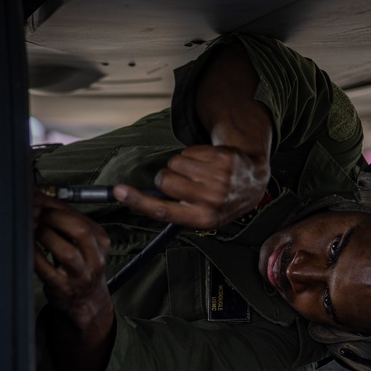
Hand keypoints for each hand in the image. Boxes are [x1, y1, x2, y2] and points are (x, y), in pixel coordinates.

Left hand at [33, 191, 115, 370]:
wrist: (87, 300)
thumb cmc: (81, 264)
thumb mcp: (82, 241)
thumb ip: (63, 219)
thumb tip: (37, 196)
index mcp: (100, 240)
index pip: (80, 216)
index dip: (55, 204)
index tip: (36, 197)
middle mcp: (94, 258)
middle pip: (80, 231)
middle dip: (54, 217)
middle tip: (35, 212)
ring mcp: (80, 275)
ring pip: (67, 252)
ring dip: (45, 235)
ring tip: (31, 226)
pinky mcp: (63, 288)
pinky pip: (46, 270)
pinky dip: (34, 254)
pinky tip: (26, 244)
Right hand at [113, 144, 268, 228]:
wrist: (253, 180)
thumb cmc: (221, 200)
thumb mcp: (203, 215)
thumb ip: (175, 210)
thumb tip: (140, 199)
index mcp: (203, 219)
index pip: (163, 211)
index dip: (137, 201)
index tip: (118, 191)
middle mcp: (212, 200)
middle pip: (165, 181)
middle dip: (167, 178)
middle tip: (183, 181)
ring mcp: (219, 177)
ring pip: (175, 162)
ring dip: (181, 165)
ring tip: (199, 172)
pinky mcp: (223, 158)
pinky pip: (189, 151)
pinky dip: (194, 154)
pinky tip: (209, 163)